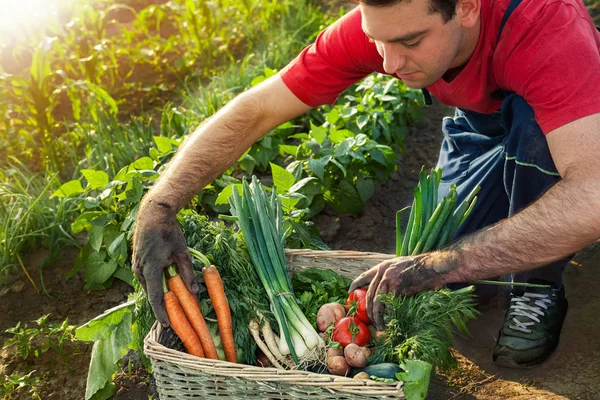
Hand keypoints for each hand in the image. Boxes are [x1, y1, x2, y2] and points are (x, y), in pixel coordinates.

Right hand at [132, 198, 197, 325]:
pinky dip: (155, 284)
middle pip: (151, 293)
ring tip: (171, 305)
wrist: (153, 213)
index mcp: (150, 268)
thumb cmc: (168, 231)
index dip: (161, 313)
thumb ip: (188, 273)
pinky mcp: (137, 260)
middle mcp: (139, 269)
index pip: (155, 297)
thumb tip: (195, 291)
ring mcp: (136, 265)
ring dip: (158, 294)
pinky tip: (165, 287)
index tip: (167, 325)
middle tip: (174, 318)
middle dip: (161, 306)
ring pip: (148, 285)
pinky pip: (146, 277)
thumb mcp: (182, 252)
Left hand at [348, 255, 444, 329]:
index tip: (349, 291)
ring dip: (376, 315)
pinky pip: (388, 303)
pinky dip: (387, 313)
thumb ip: (390, 279)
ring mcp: (389, 277)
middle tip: (370, 321)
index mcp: (382, 266)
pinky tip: (389, 321)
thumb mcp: (400, 269)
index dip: (355, 284)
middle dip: (368, 310)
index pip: (364, 276)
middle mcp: (383, 271)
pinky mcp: (397, 285)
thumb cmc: (422, 270)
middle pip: (369, 293)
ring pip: (376, 300)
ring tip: (378, 325)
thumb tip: (385, 294)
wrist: (435, 266)